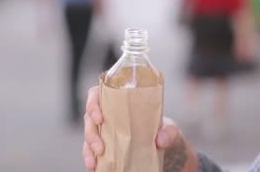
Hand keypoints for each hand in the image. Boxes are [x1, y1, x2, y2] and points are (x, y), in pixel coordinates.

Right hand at [82, 87, 198, 171]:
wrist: (168, 151)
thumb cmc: (165, 131)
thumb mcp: (171, 129)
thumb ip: (169, 131)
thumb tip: (160, 139)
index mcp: (120, 101)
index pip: (97, 94)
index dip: (93, 104)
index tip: (100, 117)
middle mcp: (108, 115)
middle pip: (89, 119)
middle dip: (91, 133)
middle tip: (100, 148)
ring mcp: (105, 132)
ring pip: (88, 137)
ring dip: (88, 149)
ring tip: (95, 161)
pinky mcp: (105, 148)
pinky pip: (91, 153)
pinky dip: (91, 160)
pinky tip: (94, 168)